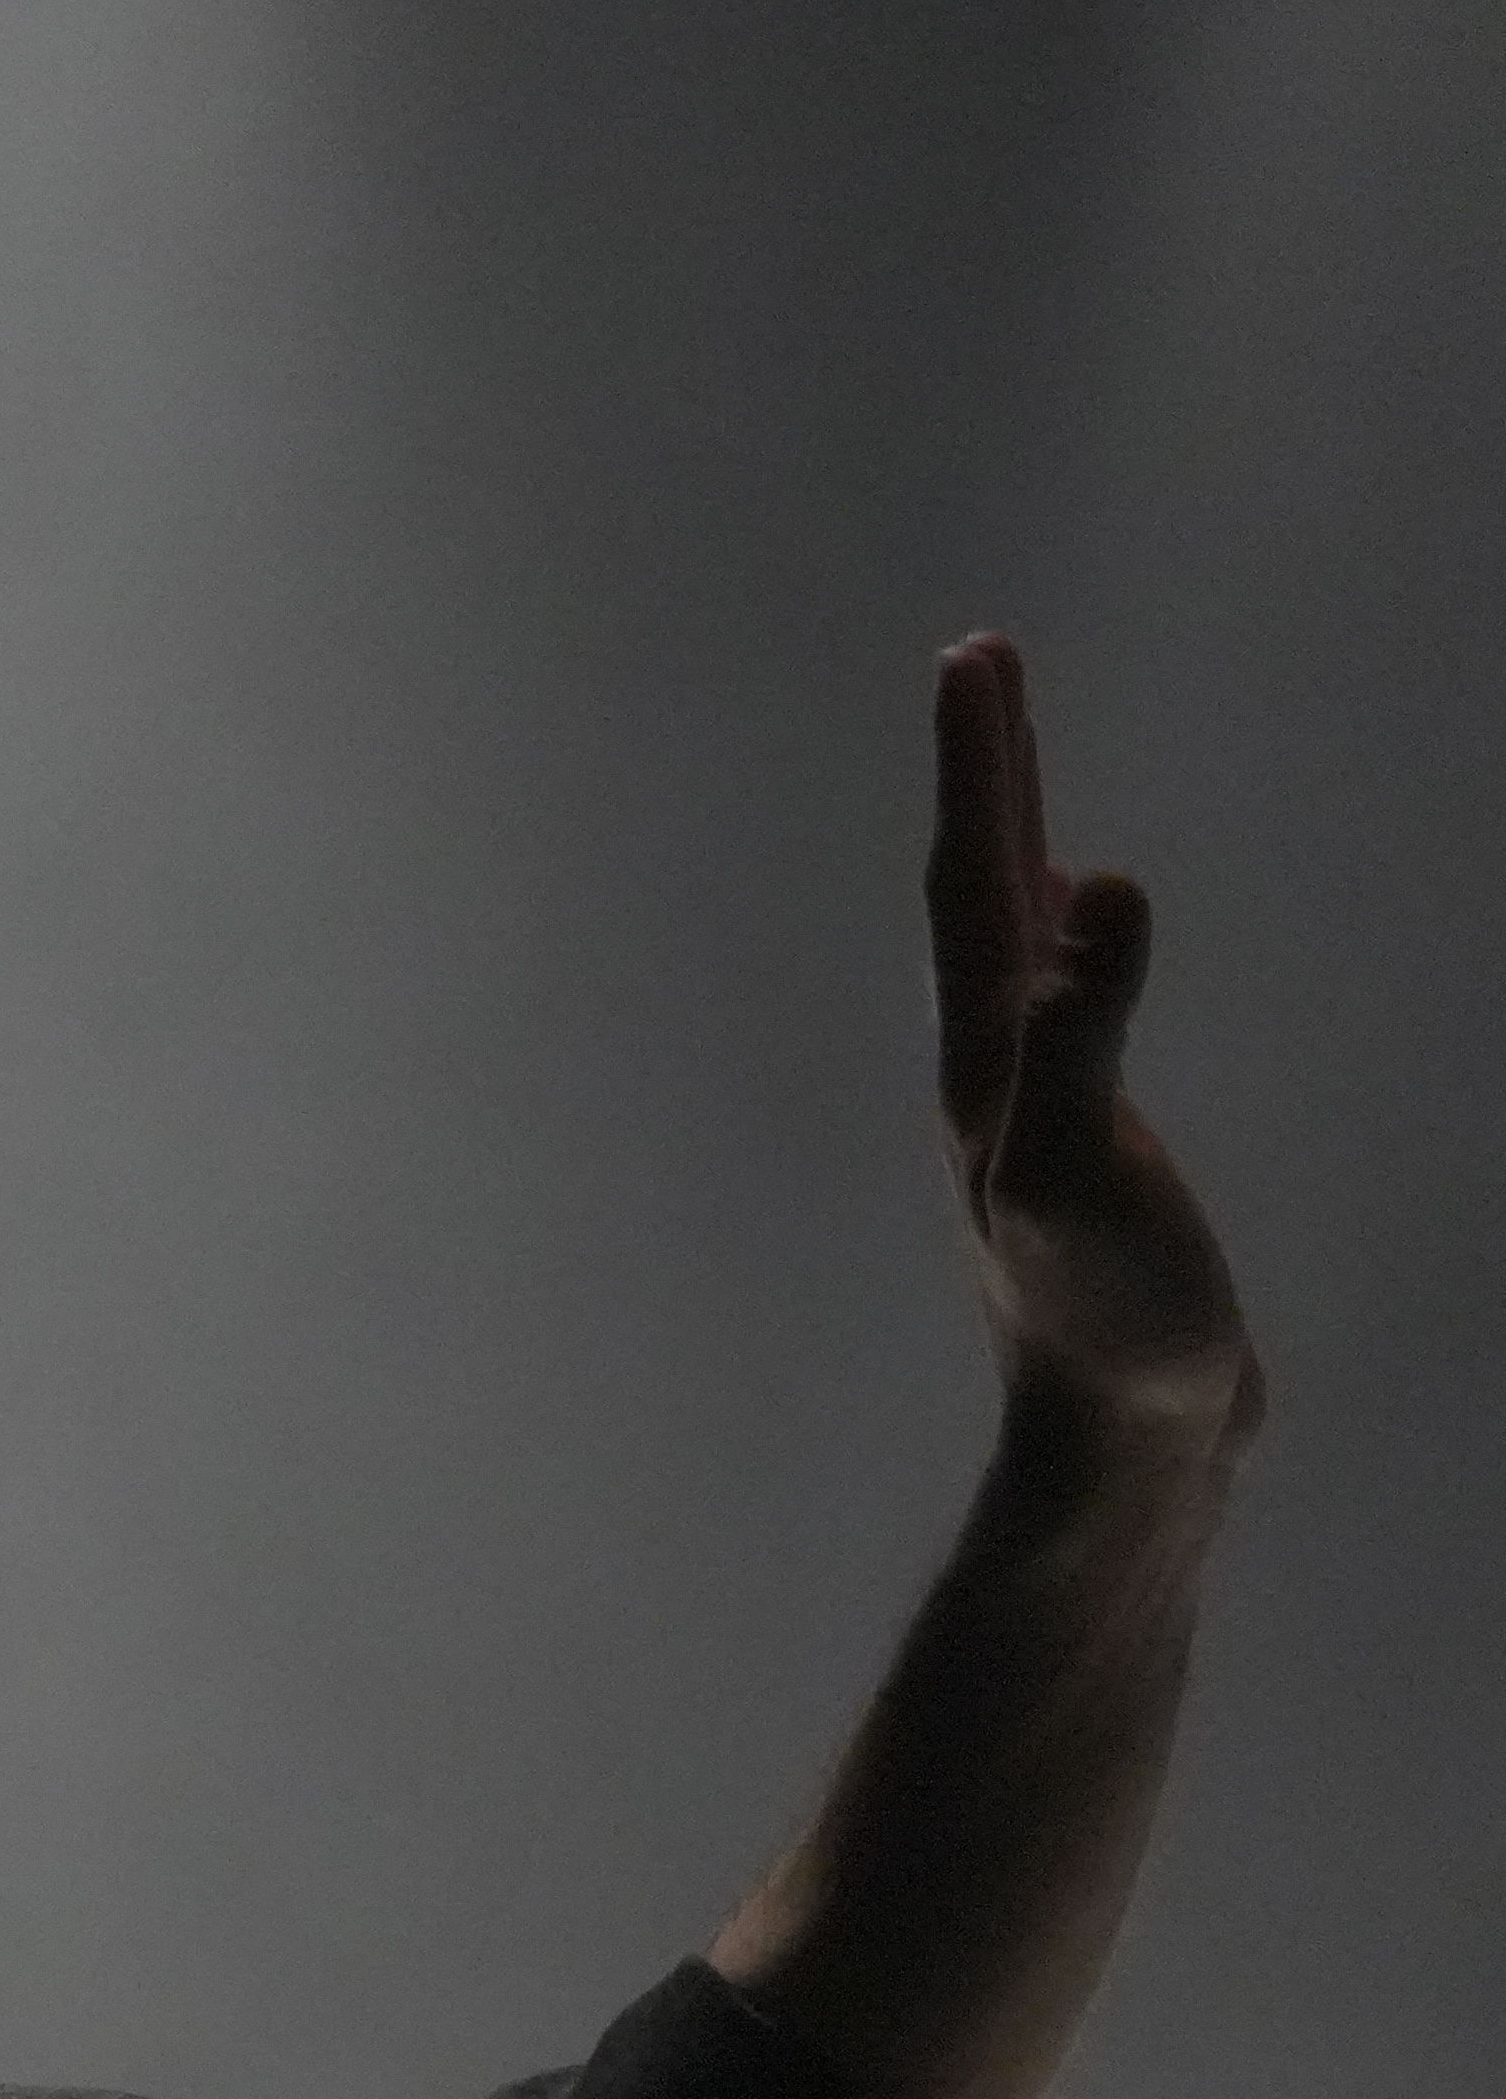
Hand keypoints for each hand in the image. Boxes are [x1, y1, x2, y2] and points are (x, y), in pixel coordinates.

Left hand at [929, 637, 1257, 1458]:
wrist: (1126, 1446)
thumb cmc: (1105, 1320)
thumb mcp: (1084, 1172)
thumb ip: (1083, 1037)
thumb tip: (1095, 894)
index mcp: (987, 1061)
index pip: (972, 878)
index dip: (978, 764)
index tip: (975, 652)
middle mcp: (994, 1074)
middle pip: (978, 893)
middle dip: (985, 776)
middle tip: (982, 664)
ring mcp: (1038, 1112)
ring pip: (1015, 949)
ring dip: (1016, 851)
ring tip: (1017, 780)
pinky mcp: (1088, 1150)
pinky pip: (1068, 1009)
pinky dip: (1071, 950)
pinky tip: (1080, 947)